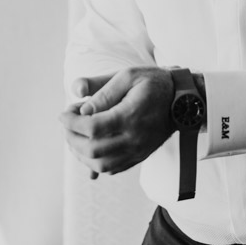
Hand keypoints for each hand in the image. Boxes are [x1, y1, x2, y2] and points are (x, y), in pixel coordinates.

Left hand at [59, 68, 173, 176]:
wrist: (181, 100)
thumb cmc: (153, 83)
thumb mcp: (127, 76)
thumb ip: (103, 91)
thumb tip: (82, 109)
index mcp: (130, 116)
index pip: (92, 128)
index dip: (71, 122)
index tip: (64, 113)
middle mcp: (134, 138)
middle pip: (92, 150)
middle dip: (71, 138)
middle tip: (67, 124)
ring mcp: (138, 150)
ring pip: (101, 165)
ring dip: (80, 154)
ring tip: (75, 137)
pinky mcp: (140, 156)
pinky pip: (112, 168)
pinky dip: (95, 162)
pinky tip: (89, 148)